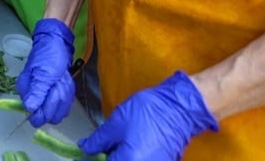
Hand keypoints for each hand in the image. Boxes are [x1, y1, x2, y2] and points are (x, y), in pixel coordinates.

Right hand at [16, 18, 75, 126]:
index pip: (35, 116)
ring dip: (64, 95)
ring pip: (58, 110)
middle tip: (58, 82)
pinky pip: (62, 103)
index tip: (53, 91)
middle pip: (49, 115)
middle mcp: (33, 96)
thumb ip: (37, 91)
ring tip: (61, 80)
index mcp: (26, 91)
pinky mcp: (52, 94)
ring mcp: (43, 96)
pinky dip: (67, 93)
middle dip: (58, 100)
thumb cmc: (50, 54)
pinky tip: (64, 82)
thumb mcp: (45, 73)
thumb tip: (30, 108)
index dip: (47, 108)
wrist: (57, 43)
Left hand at [79, 71, 217, 160]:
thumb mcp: (116, 123)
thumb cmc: (149, 113)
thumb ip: (98, 140)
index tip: (86, 154)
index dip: (93, 159)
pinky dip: (131, 156)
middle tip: (99, 147)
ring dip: (118, 157)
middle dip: (107, 157)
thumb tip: (85, 148)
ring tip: (113, 145)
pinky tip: (127, 146)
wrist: (179, 108)